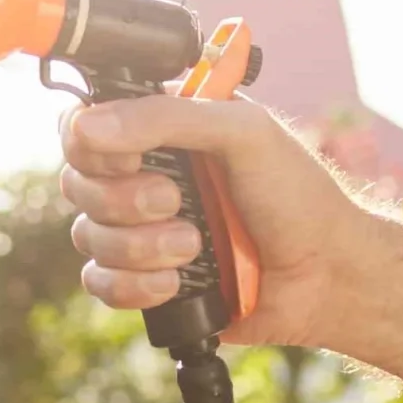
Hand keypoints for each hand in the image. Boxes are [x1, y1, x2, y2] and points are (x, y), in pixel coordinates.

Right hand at [59, 95, 358, 344]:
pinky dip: (134, 284)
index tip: (130, 157)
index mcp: (165, 128)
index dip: (93, 142)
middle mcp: (146, 174)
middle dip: (124, 199)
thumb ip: (168, 117)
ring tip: (195, 246)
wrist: (326, 276)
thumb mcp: (244, 133)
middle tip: (175, 201)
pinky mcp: (147, 278)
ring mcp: (143, 229)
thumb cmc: (298, 196)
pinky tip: (178, 280)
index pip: (86, 123)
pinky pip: (100, 282)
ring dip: (139, 246)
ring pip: (86, 235)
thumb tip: (89, 125)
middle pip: (77, 181)